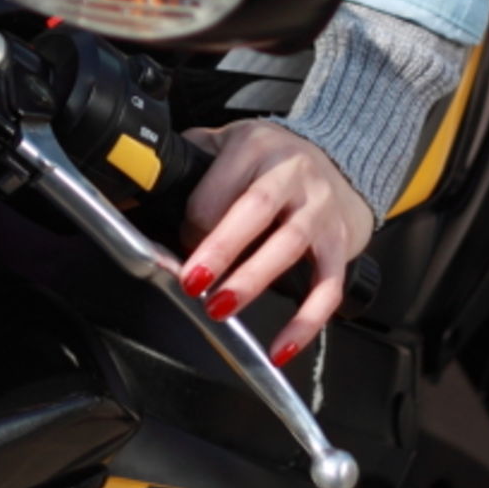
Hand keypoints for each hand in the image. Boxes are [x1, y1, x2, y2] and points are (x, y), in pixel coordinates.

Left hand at [177, 120, 374, 365]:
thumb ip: (195, 157)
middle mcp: (292, 173)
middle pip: (257, 208)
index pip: (221, 184)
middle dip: (221, 248)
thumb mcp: (232, 140)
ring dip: (253, 280)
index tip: (180, 245)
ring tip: (221, 308)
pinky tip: (281, 347)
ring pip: (289, 246)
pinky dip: (306, 321)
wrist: (343, 160)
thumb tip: (145, 186)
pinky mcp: (341, 243)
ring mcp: (320, 209)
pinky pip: (327, 287)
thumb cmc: (276, 159)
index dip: (195, 220)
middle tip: (192, 281)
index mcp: (257, 146)